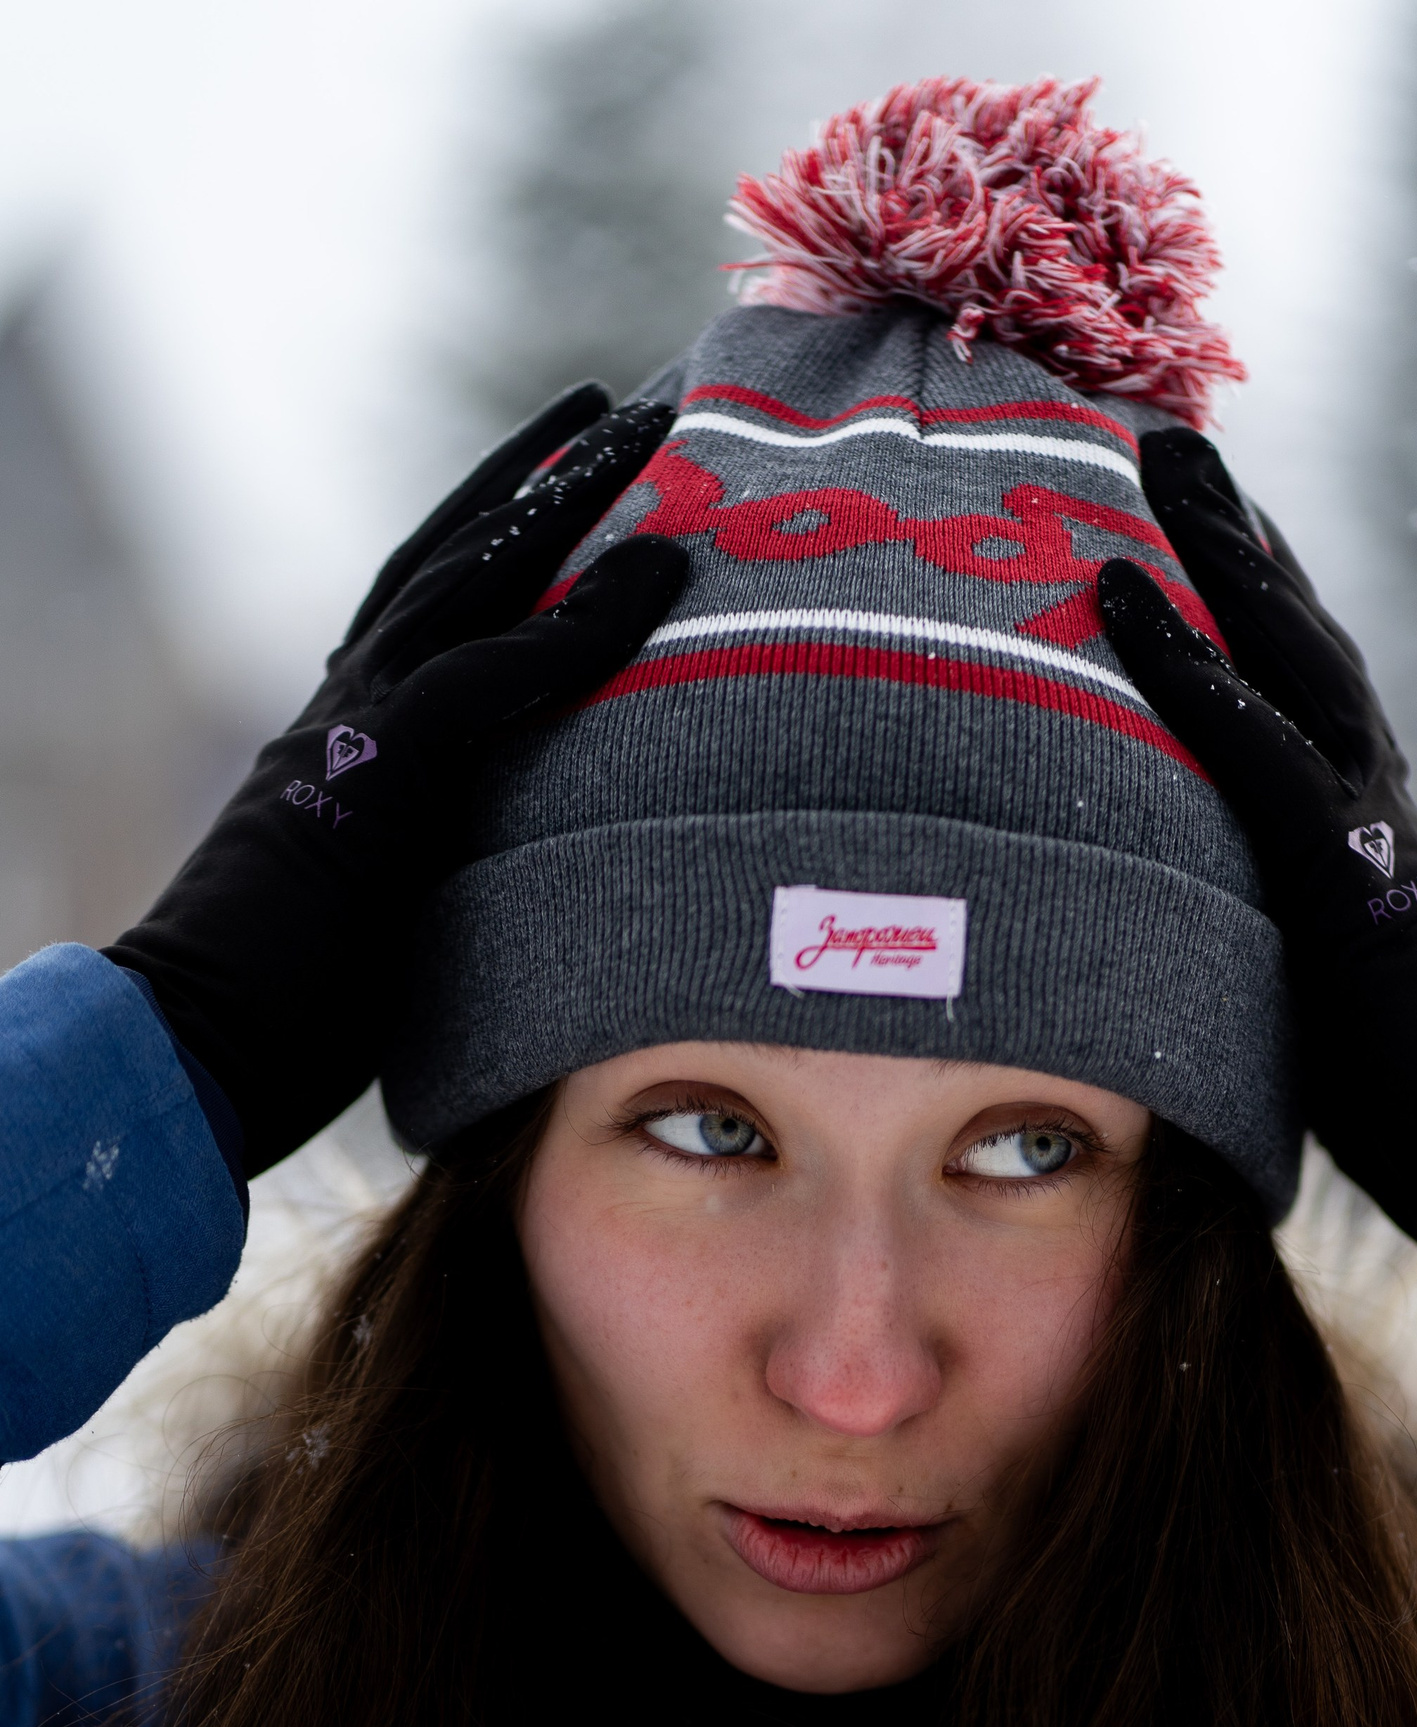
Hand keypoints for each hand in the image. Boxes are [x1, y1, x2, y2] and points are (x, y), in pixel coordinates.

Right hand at [108, 386, 688, 1174]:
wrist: (186, 1051)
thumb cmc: (281, 1026)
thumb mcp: (384, 927)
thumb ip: (437, 881)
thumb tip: (516, 905)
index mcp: (344, 742)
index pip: (426, 616)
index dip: (496, 547)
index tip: (562, 495)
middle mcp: (343, 710)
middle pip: (449, 557)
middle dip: (533, 476)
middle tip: (613, 404)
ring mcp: (352, 734)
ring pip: (469, 580)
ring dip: (563, 500)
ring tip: (644, 430)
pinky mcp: (374, 782)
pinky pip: (486, 681)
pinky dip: (570, 630)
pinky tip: (649, 578)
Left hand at [1098, 429, 1416, 1236]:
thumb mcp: (1334, 1030)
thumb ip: (1287, 985)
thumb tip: (1212, 1000)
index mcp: (1374, 846)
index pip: (1311, 707)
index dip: (1263, 619)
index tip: (1220, 539)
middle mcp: (1377, 808)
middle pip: (1304, 643)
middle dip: (1240, 538)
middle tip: (1176, 441)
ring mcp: (1365, 829)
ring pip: (1290, 657)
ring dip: (1220, 554)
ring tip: (1158, 461)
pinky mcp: (1336, 873)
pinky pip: (1249, 749)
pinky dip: (1186, 670)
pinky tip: (1123, 596)